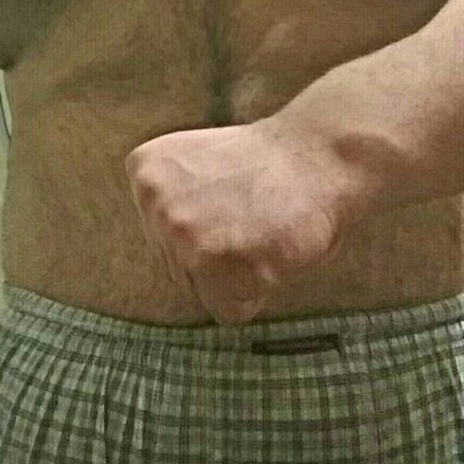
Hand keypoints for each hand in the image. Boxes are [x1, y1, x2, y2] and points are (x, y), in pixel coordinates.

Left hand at [124, 119, 354, 325]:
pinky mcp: (217, 264)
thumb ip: (171, 201)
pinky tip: (272, 251)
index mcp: (143, 169)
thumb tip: (167, 254)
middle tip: (251, 217)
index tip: (231, 199)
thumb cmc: (268, 165)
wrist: (320, 153)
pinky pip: (230, 310)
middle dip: (216, 256)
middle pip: (176, 267)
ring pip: (200, 291)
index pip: (158, 236)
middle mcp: (153, 201)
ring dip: (235, 275)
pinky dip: (256, 293)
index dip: (203, 228)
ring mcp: (183, 233)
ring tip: (262, 231)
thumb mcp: (195, 167)